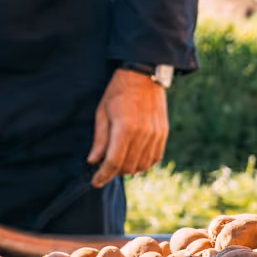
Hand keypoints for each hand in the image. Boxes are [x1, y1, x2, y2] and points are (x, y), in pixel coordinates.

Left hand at [88, 69, 168, 187]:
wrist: (144, 75)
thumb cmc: (118, 91)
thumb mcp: (102, 112)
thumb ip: (100, 139)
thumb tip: (93, 161)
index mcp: (125, 128)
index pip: (113, 162)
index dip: (103, 175)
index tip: (96, 182)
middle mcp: (143, 134)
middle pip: (128, 167)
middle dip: (114, 172)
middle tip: (105, 168)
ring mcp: (155, 134)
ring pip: (142, 166)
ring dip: (129, 170)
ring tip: (119, 164)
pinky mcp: (163, 133)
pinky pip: (155, 158)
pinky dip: (144, 164)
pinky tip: (135, 160)